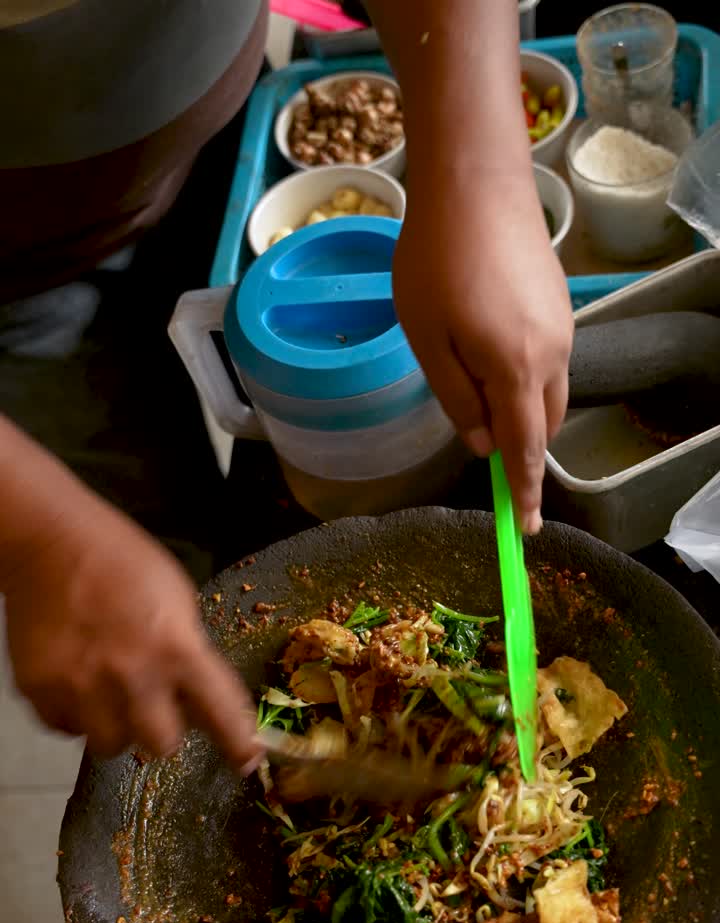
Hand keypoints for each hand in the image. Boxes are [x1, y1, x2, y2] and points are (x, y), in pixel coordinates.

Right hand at [3, 489, 259, 765]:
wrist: (50, 542)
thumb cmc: (124, 563)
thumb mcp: (177, 599)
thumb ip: (188, 652)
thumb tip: (195, 700)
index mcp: (176, 649)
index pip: (220, 713)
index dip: (238, 743)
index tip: (246, 761)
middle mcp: (132, 676)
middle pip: (162, 746)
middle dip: (164, 733)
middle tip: (155, 710)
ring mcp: (81, 687)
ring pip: (110, 745)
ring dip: (117, 727)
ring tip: (110, 695)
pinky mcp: (40, 690)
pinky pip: (66, 728)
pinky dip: (75, 715)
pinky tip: (77, 684)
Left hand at [393, 171, 573, 532]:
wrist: (475, 181)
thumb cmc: (436, 261)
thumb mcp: (428, 341)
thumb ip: (457, 399)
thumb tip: (482, 445)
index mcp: (516, 369)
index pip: (525, 449)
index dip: (526, 493)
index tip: (527, 529)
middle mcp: (552, 353)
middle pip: (545, 424)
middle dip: (526, 456)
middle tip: (502, 482)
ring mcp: (561, 326)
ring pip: (551, 392)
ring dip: (526, 415)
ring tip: (487, 415)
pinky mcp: (558, 303)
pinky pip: (549, 360)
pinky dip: (528, 381)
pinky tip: (493, 364)